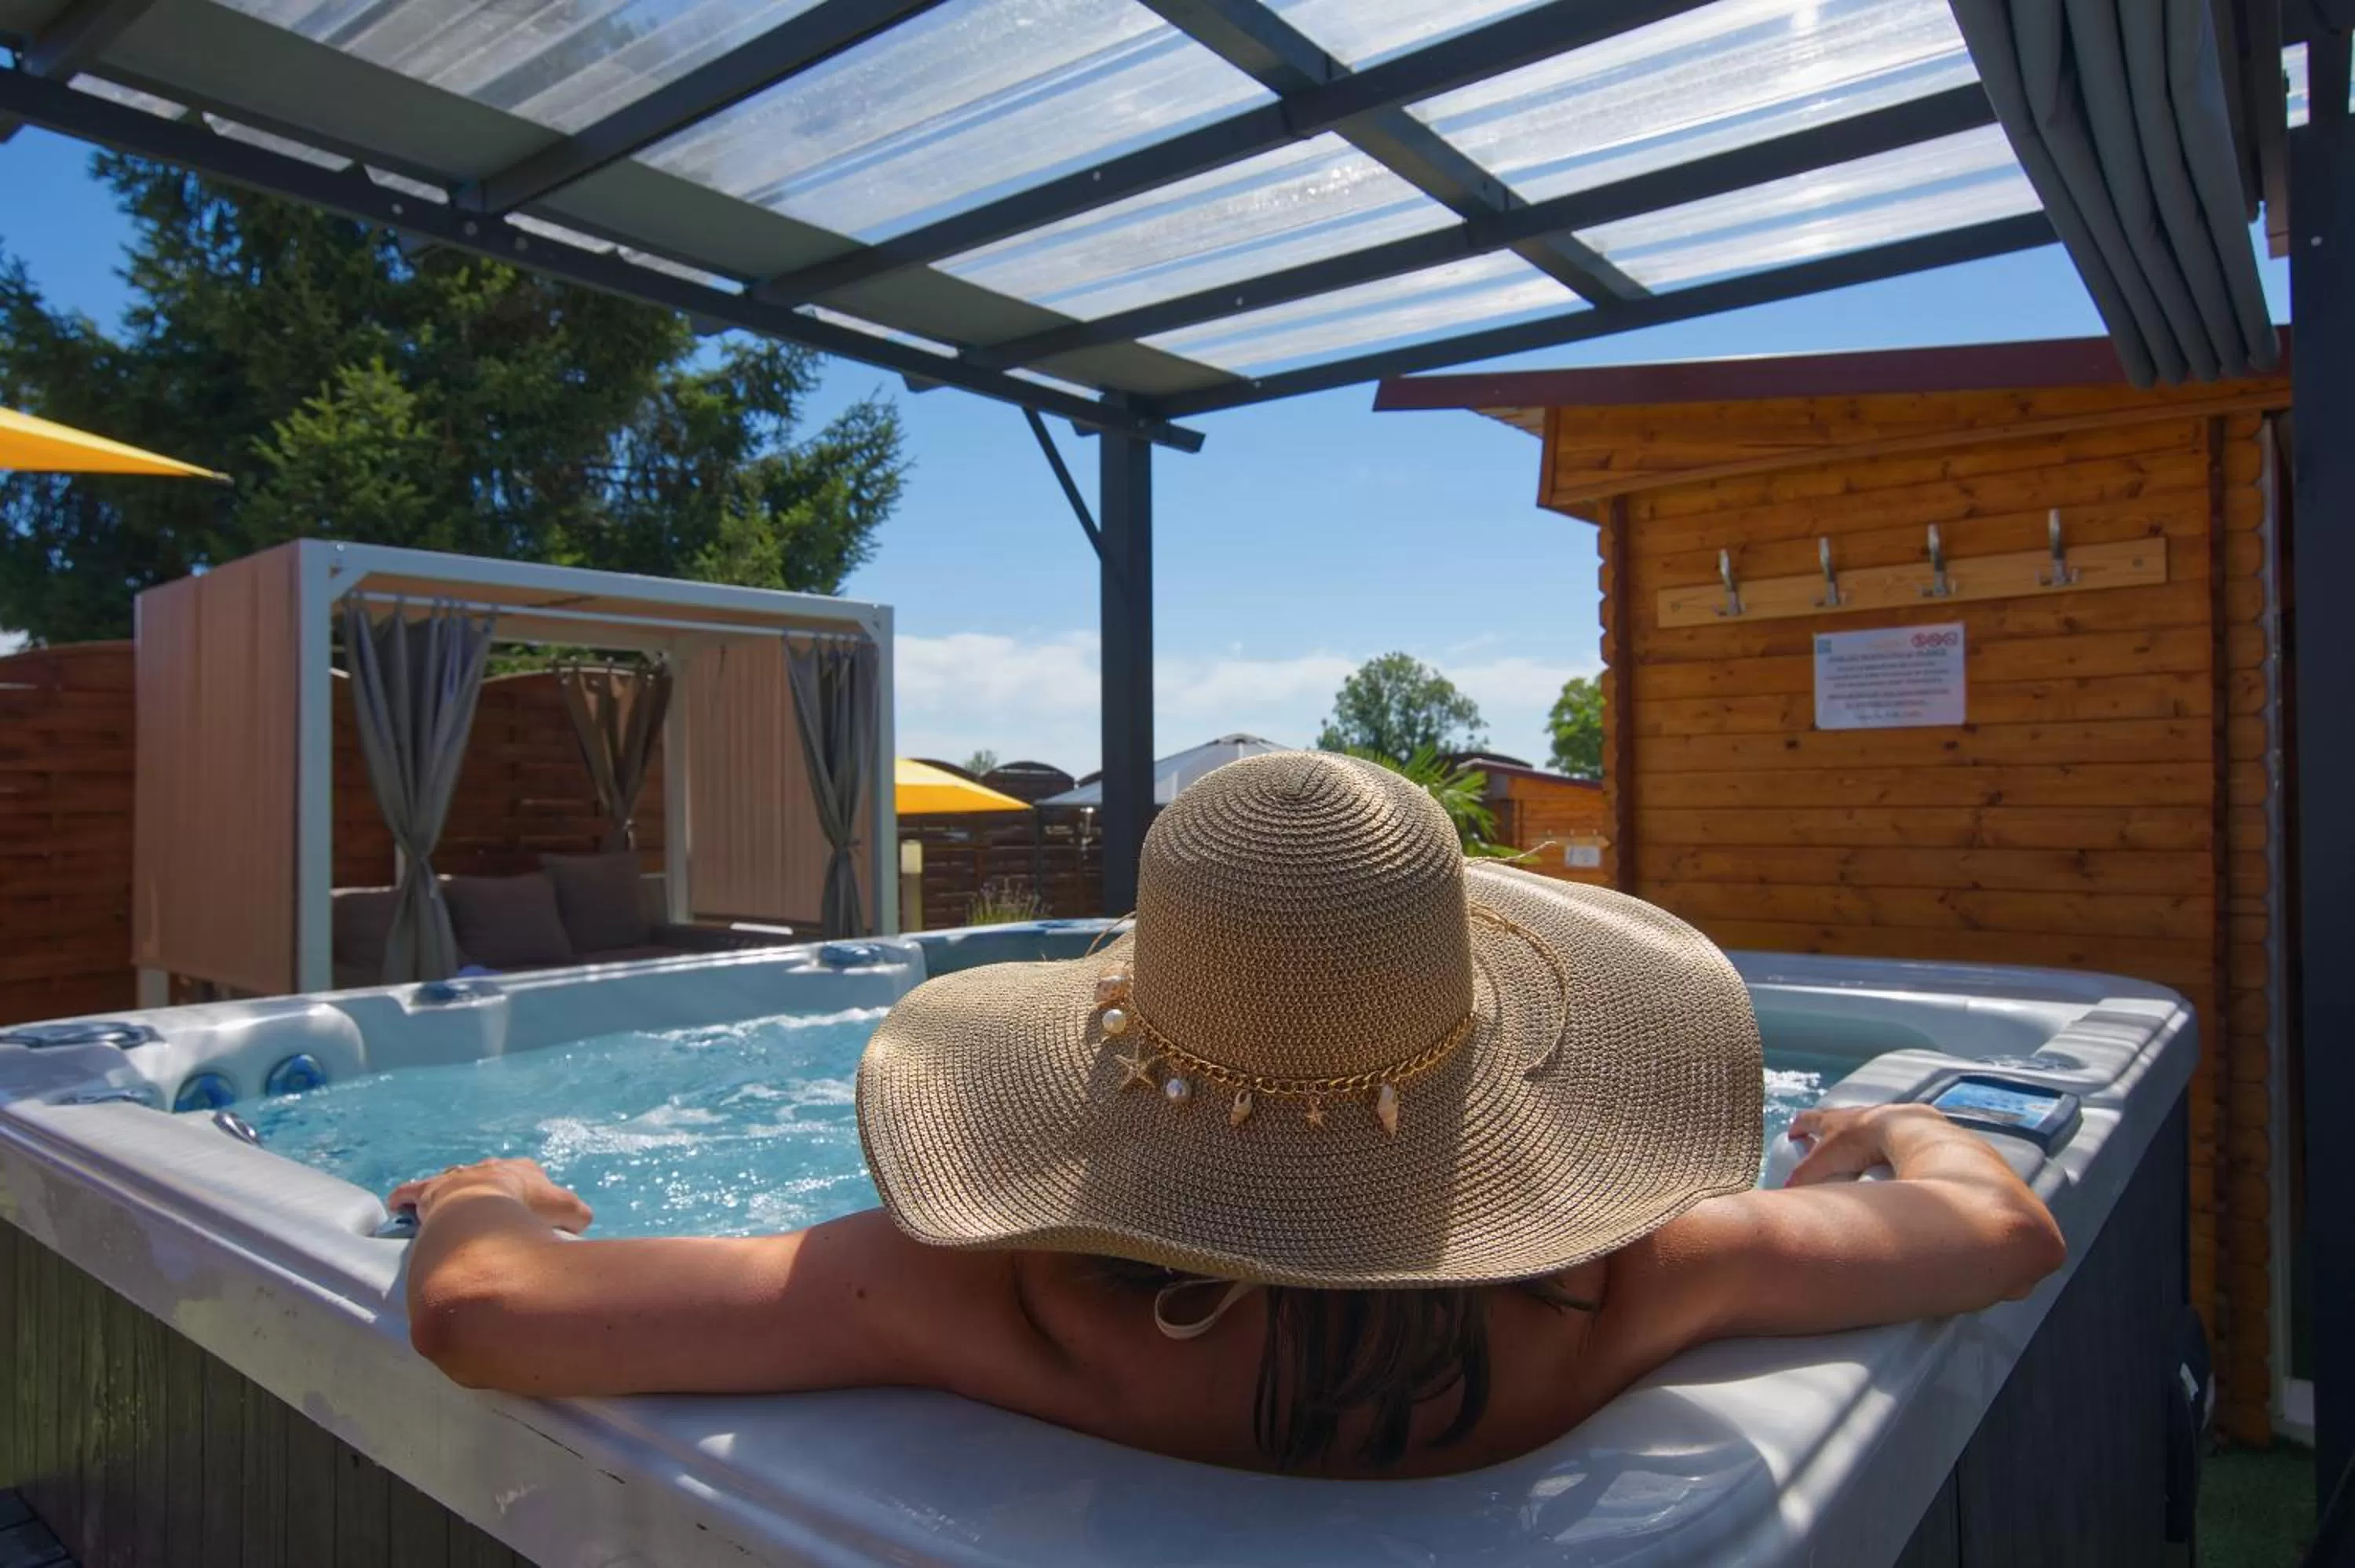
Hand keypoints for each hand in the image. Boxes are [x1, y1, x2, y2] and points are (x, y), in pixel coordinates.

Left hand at [388, 1158, 592, 1233]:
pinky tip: (397, 1206)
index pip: (529, 1175)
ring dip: (451, 1194)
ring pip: (453, 1181)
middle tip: (491, 1215)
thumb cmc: (527, 1211)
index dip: (531, 1194)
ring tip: (449, 1210)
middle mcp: (488, 1167)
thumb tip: (579, 1225)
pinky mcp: (429, 1190)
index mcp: (522, 1170)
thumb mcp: (570, 1213)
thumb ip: (578, 1217)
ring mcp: (457, 1177)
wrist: (484, 1210)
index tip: (530, 1211)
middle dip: (490, 1190)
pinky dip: (405, 1198)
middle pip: (490, 1175)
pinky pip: (411, 1192)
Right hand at [1783, 1103, 1945, 1186]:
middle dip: (1822, 1129)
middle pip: (1830, 1117)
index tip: (1792, 1136)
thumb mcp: (1825, 1161)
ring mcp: (1873, 1118)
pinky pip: (1880, 1133)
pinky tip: (1878, 1156)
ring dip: (1850, 1135)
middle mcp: (1849, 1115)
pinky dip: (1874, 1143)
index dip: (1797, 1127)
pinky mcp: (1894, 1126)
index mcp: (1829, 1120)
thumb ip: (1804, 1175)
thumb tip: (1786, 1189)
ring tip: (1850, 1152)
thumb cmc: (1858, 1142)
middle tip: (1819, 1142)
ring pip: (1856, 1124)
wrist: (1900, 1129)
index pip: (1805, 1119)